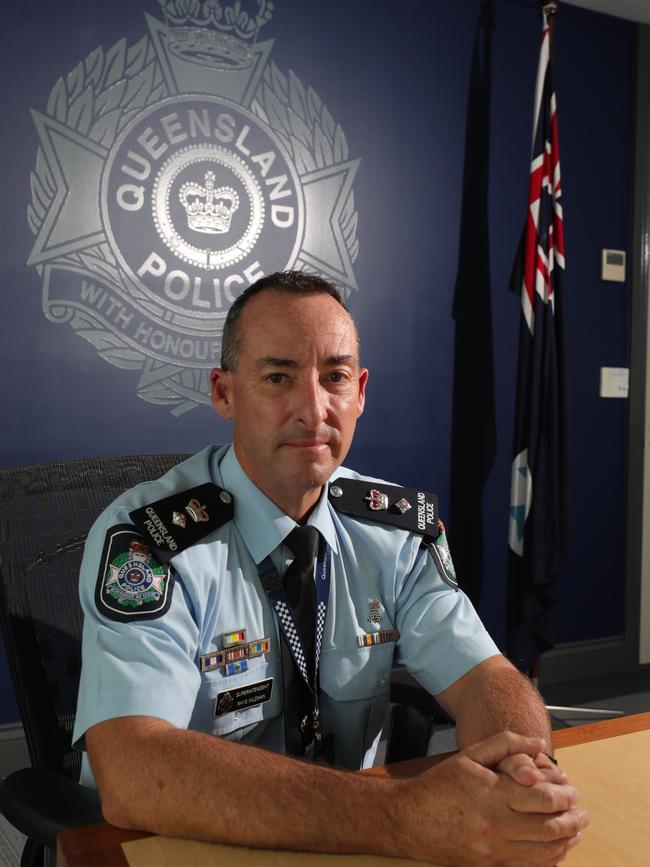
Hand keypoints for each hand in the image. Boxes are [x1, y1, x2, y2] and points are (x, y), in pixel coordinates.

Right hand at [398, 731, 588, 865]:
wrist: (408, 819)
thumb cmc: (439, 785)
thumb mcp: (470, 756)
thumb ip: (505, 744)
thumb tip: (537, 744)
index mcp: (491, 793)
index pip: (542, 798)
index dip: (565, 796)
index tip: (574, 792)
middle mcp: (494, 823)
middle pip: (548, 827)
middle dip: (572, 821)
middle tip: (583, 814)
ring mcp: (491, 849)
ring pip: (542, 852)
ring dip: (565, 843)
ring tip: (575, 833)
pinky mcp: (487, 866)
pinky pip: (526, 866)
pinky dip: (546, 860)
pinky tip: (554, 851)